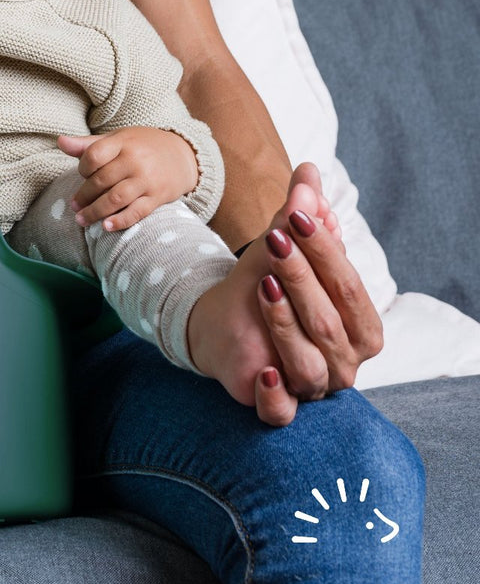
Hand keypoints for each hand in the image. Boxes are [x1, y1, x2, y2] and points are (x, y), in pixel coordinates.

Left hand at [61, 128, 198, 229]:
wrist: (183, 154)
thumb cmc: (142, 146)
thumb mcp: (118, 139)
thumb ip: (88, 144)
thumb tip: (60, 142)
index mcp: (123, 142)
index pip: (94, 156)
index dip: (82, 168)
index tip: (82, 175)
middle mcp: (135, 160)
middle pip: (101, 181)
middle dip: (84, 196)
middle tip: (74, 205)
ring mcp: (147, 179)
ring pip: (115, 199)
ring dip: (95, 212)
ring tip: (81, 219)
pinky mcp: (157, 197)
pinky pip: (137, 212)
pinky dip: (121, 221)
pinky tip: (106, 226)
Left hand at [254, 162, 378, 394]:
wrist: (222, 325)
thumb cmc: (266, 286)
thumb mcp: (279, 249)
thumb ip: (297, 216)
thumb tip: (309, 170)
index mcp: (360, 326)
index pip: (349, 286)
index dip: (326, 251)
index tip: (297, 214)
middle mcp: (344, 363)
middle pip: (331, 323)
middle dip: (304, 278)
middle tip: (276, 238)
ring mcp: (311, 388)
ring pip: (309, 365)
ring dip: (286, 323)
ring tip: (264, 284)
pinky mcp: (276, 407)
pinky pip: (282, 413)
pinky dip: (275, 396)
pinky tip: (263, 371)